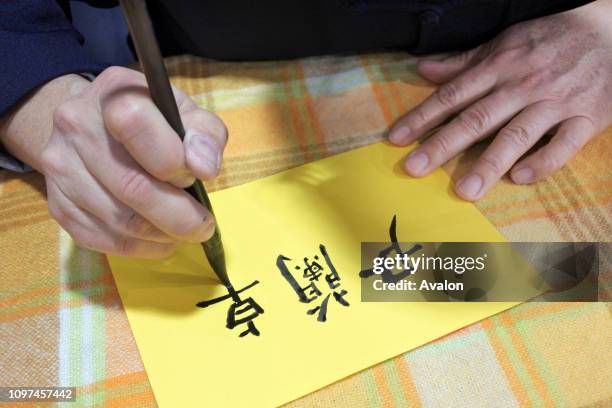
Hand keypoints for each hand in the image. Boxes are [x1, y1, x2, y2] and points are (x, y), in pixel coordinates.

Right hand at [39, 66, 227, 257]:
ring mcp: (60, 167)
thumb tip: (204, 168)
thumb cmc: (151, 120)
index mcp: (114, 93)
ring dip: (162, 235)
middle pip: (131, 185)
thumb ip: (205, 134)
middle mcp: (76, 125)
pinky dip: (141, 248)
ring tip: (183, 231)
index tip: (195, 174)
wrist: (92, 127)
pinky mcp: (58, 205)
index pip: (135, 123)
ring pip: (119, 220)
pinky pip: (103, 240)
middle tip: (202, 225)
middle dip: (179, 216)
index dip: (172, 159)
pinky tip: (159, 240)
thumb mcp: (186, 112)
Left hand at [389, 0, 611, 199]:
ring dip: (490, 163)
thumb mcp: (504, 43)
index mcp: (499, 66)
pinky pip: (564, 145)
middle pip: (477, 118)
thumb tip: (425, 70)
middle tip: (414, 169)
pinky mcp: (586, 118)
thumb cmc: (550, 40)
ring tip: (465, 190)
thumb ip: (464, 62)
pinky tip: (520, 178)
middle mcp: (522, 85)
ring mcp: (555, 103)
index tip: (396, 138)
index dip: (422, 116)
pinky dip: (544, 162)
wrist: (610, 31)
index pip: (453, 95)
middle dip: (442, 145)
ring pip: (517, 135)